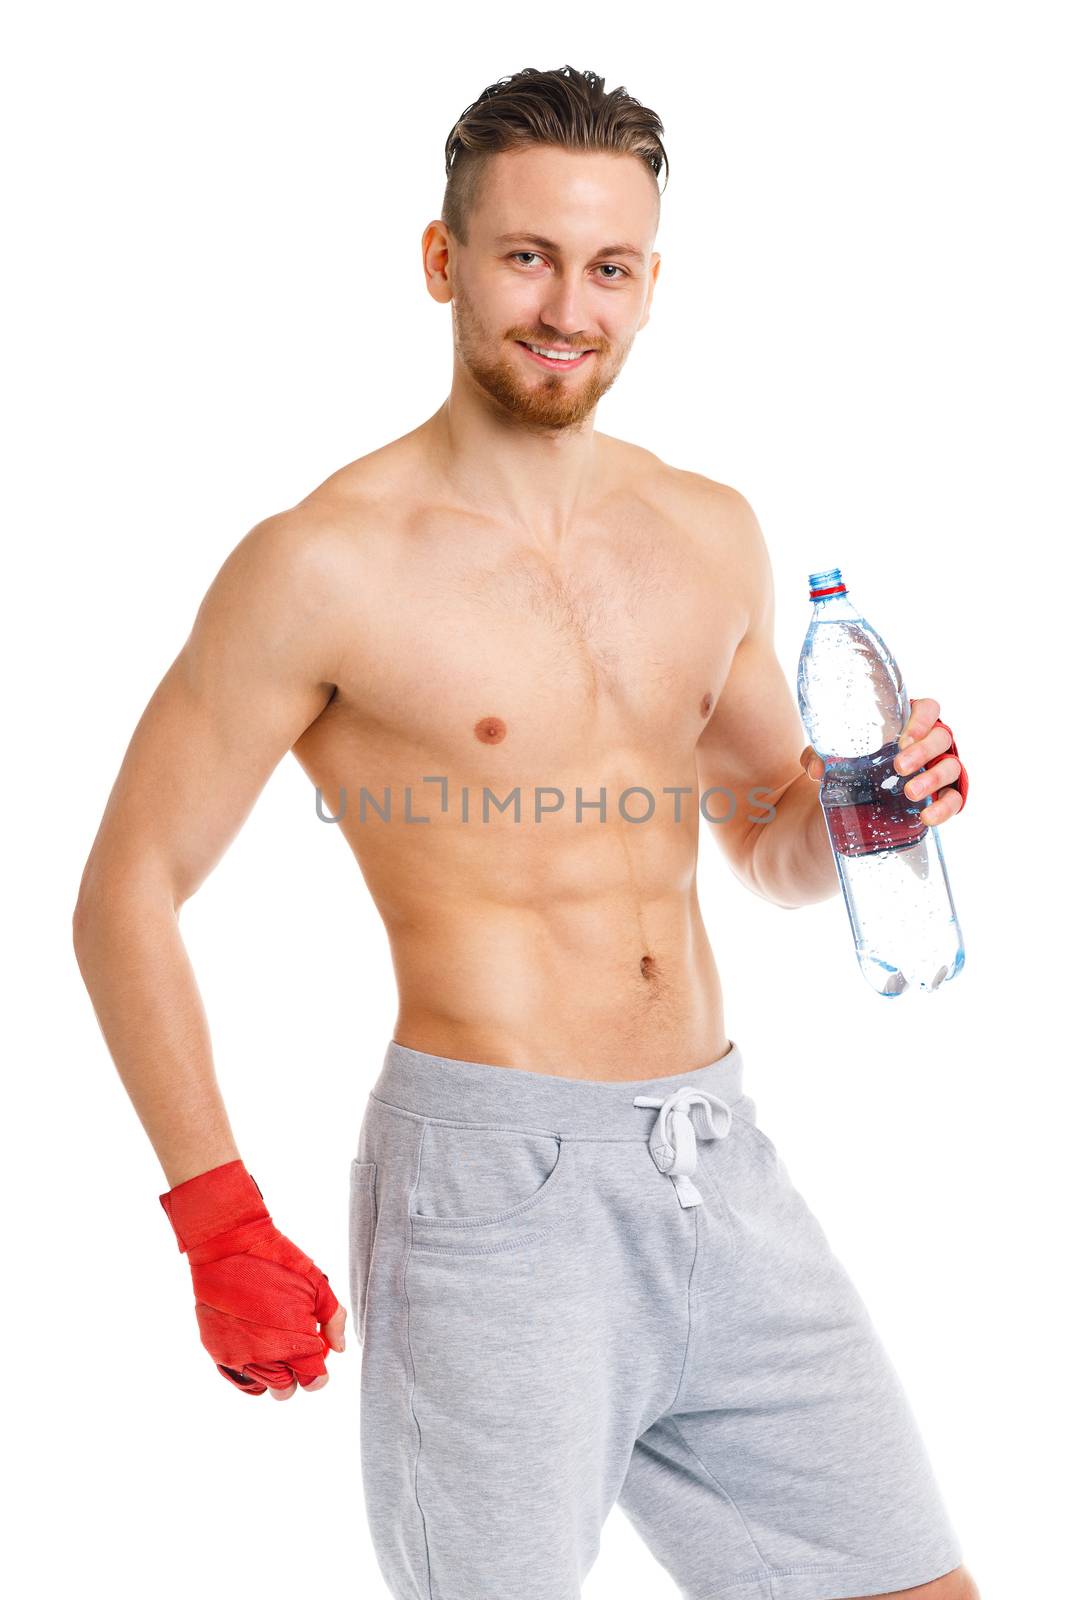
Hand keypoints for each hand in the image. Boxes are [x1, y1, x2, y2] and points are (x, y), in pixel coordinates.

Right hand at [160, 1159, 347, 1400]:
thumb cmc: (278, 1261)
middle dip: (295, 1376)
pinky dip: (250, 1373)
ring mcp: (239, 1357)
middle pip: (286, 1391)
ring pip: (263, 1387)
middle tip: (295, 1351)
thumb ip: (333, 1319)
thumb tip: (338, 1349)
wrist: (229, 1246)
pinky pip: (239, 1380)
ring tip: (273, 1342)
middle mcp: (267, 1358)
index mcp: (296, 1343)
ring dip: (272, 1372)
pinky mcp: (218, 1352)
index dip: (318, 1373)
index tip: (317, 1358)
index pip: (314, 1381)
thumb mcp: (317, 1283)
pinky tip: (256, 1350)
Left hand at [799, 697, 968, 827]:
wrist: (867, 798)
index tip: (904, 738)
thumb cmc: (860, 763)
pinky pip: (955, 799)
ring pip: (951, 767)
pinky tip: (927, 817)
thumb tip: (815, 767)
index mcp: (911, 724)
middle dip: (923, 751)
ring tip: (910, 792)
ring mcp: (942, 768)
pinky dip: (944, 808)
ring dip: (933, 778)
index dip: (922, 720)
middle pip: (941, 737)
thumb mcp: (840, 755)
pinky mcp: (946, 795)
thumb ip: (822, 754)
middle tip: (899, 766)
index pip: (928, 709)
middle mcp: (931, 743)